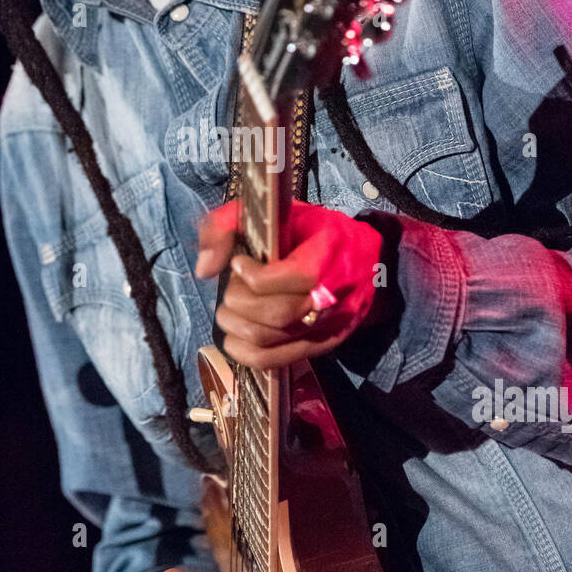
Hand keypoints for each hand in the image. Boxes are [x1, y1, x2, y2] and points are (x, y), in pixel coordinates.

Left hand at [195, 200, 400, 368]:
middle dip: (239, 301)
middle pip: (276, 313)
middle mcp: (332, 296)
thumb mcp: (274, 211)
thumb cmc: (314, 232)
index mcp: (327, 255)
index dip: (254, 275)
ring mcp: (326, 327)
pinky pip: (273, 361)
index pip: (291, 277)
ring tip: (230, 308)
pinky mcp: (319, 346)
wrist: (367, 261)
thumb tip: (204, 269)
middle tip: (233, 287)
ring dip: (235, 325)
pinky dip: (243, 352)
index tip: (240, 264)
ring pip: (269, 339)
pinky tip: (234, 335)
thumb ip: (228, 224)